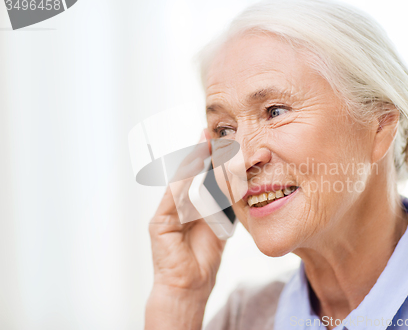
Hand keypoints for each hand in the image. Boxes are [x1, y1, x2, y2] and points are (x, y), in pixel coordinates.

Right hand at [145, 129, 225, 328]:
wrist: (191, 286)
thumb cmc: (205, 257)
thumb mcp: (220, 225)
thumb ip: (224, 206)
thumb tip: (237, 186)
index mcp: (189, 204)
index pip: (197, 175)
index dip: (206, 157)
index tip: (218, 138)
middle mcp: (176, 205)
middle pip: (186, 173)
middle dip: (198, 152)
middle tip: (209, 133)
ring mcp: (166, 212)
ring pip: (179, 182)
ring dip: (191, 163)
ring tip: (202, 145)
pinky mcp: (159, 223)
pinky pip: (172, 199)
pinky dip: (182, 184)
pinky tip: (192, 170)